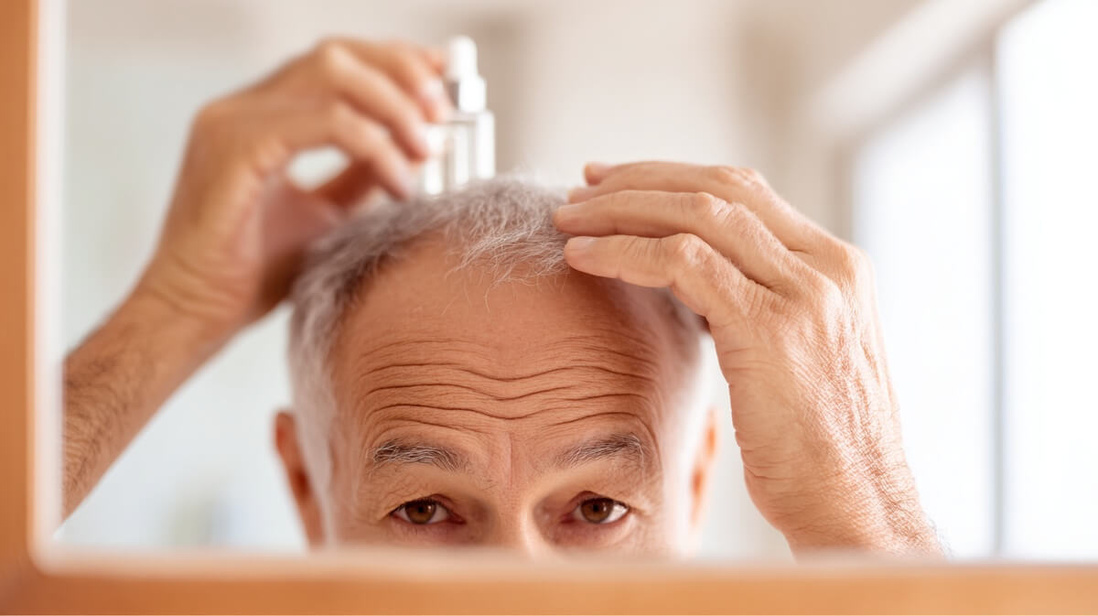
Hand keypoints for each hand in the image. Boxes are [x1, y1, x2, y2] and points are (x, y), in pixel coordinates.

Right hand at [136, 39, 448, 341]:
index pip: (334, 62)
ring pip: (330, 74)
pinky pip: (323, 123)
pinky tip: (399, 183)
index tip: (443, 83)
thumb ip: (362, 177)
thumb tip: (420, 150)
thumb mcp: (327, 215)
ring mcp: (231, 122)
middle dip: (402, 75)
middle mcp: (240, 108)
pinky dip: (373, 146)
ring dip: (393, 107)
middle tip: (443, 115)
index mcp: (258, 116)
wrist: (194, 315)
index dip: (394, 62)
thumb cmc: (249, 273)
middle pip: (336, 55)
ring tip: (427, 149)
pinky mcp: (234, 150)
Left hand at [553, 161, 938, 554]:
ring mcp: (805, 292)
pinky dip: (623, 252)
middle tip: (582, 186)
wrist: (858, 507)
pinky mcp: (771, 326)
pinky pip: (680, 263)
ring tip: (568, 218)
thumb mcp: (797, 356)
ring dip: (620, 211)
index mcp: (839, 266)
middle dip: (640, 181)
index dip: (672, 179)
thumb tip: (695, 277)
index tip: (617, 185)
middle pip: (719, 188)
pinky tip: (583, 257)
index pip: (746, 191)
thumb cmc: (818, 449)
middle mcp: (828, 266)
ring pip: (696, 216)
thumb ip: (761, 305)